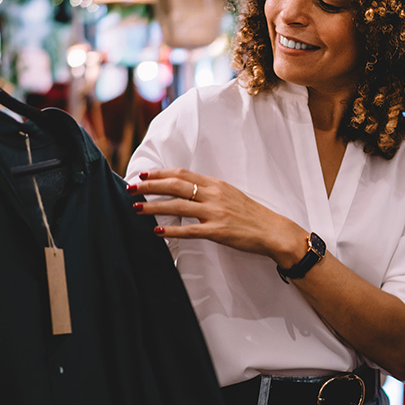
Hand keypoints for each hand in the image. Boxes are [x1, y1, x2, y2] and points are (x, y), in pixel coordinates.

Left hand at [129, 168, 306, 265]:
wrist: (272, 231)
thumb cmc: (251, 215)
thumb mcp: (230, 195)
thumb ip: (209, 191)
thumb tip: (186, 190)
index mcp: (216, 184)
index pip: (182, 173)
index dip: (160, 173)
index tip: (144, 174)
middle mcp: (214, 195)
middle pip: (176, 185)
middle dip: (150, 186)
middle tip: (132, 188)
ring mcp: (215, 213)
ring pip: (178, 206)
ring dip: (154, 206)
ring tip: (137, 207)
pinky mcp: (218, 231)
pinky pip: (189, 230)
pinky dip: (171, 230)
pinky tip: (157, 230)